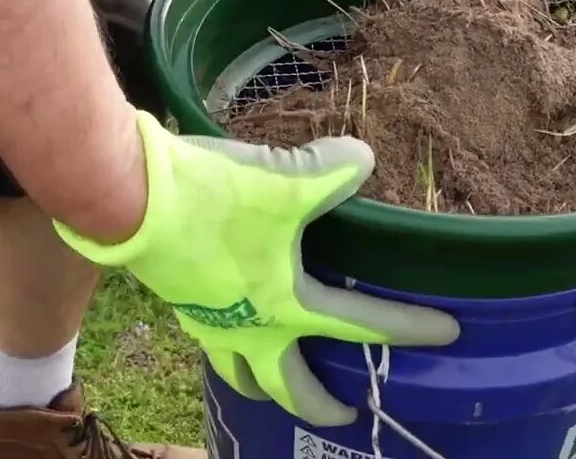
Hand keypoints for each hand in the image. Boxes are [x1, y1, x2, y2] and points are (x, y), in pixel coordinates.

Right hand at [53, 111, 459, 426]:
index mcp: (285, 305)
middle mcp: (249, 327)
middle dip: (319, 407)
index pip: (359, 324)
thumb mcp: (284, 179)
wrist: (127, 198)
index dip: (407, 327)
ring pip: (239, 375)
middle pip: (287, 388)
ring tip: (276, 378)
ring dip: (264, 385)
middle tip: (344, 414)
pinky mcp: (179, 303)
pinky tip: (233, 323)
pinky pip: (211, 341)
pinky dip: (229, 347)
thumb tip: (363, 161)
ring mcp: (208, 321)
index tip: (447, 333)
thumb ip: (331, 172)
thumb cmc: (211, 199)